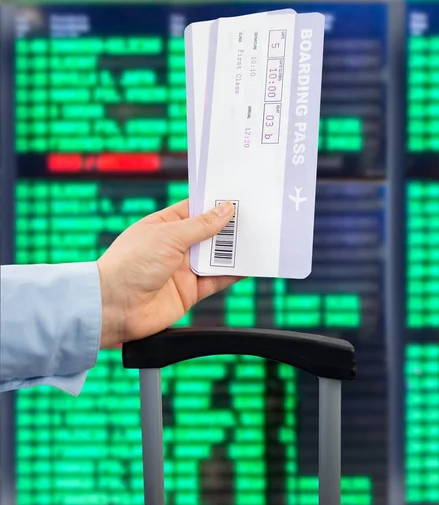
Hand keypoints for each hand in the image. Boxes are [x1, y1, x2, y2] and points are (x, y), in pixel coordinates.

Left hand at [96, 199, 241, 347]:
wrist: (115, 307)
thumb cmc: (131, 264)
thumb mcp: (168, 236)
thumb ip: (201, 226)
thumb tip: (225, 210)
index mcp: (164, 226)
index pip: (194, 210)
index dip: (214, 204)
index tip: (237, 197)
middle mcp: (174, 246)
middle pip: (208, 233)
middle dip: (229, 227)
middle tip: (254, 216)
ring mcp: (183, 269)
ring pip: (216, 257)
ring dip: (234, 249)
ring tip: (258, 238)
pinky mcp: (190, 291)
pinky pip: (217, 280)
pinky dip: (233, 274)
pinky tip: (249, 265)